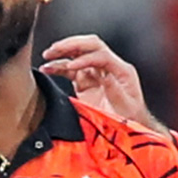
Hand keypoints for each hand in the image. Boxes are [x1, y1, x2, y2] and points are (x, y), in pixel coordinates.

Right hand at [40, 35, 161, 129]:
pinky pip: (70, 70)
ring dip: (62, 52)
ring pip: (78, 54)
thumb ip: (116, 91)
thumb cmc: (130, 119)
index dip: (85, 58)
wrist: (128, 132)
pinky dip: (58, 67)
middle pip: (90, 46)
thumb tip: (106, 76)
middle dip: (71, 45)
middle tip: (55, 49)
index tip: (71, 66)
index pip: (101, 55)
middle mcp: (109, 68)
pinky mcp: (85, 82)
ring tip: (47, 55)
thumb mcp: (127, 108)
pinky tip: (47, 69)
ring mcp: (96, 73)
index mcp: (121, 70)